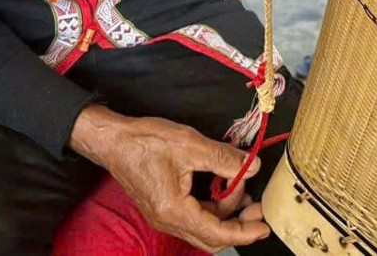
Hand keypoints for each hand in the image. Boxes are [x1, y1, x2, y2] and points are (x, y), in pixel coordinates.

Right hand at [70, 105, 269, 251]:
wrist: (113, 140)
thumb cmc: (145, 142)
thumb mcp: (190, 144)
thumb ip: (224, 158)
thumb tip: (251, 166)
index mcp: (174, 211)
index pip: (216, 233)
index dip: (243, 232)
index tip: (263, 227)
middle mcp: (168, 220)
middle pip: (210, 236)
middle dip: (238, 224)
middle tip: (258, 208)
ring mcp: (164, 215)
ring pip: (203, 226)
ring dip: (225, 212)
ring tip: (242, 188)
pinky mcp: (163, 206)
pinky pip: (194, 215)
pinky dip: (212, 205)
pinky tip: (222, 186)